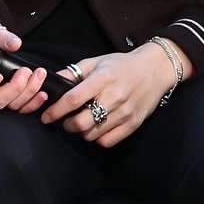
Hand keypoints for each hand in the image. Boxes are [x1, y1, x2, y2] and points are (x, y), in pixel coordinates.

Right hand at [0, 18, 50, 113]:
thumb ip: (0, 37)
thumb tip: (14, 44)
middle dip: (14, 88)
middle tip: (25, 71)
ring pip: (10, 106)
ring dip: (27, 92)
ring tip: (38, 75)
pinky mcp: (11, 98)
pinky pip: (21, 109)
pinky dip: (33, 104)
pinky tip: (42, 93)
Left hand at [41, 44, 176, 145]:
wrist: (157, 69)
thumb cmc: (123, 65)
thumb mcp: (97, 62)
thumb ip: (73, 72)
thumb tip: (51, 82)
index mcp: (103, 79)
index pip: (72, 100)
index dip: (55, 111)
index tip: (47, 116)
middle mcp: (114, 96)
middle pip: (81, 122)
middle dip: (67, 125)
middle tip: (67, 121)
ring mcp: (125, 111)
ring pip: (93, 134)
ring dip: (83, 131)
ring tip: (84, 123)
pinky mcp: (134, 123)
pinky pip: (108, 141)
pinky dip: (98, 138)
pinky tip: (98, 128)